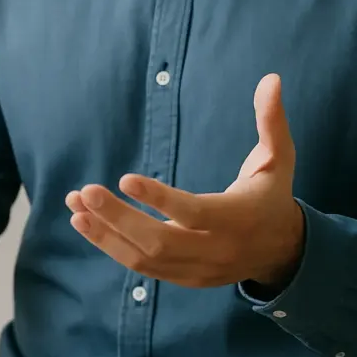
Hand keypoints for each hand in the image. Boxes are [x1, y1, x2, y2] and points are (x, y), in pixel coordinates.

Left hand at [67, 74, 304, 289]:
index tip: (125, 179)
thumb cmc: (272, 195)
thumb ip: (271, 122)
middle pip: (159, 241)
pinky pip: (141, 267)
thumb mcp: (279, 159)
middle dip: (118, 218)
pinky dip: (110, 245)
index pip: (192, 212)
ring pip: (143, 258)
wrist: (281, 252)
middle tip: (86, 191)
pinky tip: (85, 222)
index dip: (158, 198)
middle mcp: (215, 249)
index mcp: (237, 218)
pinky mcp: (182, 278)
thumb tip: (271, 78)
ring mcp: (197, 269)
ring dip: (104, 234)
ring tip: (75, 207)